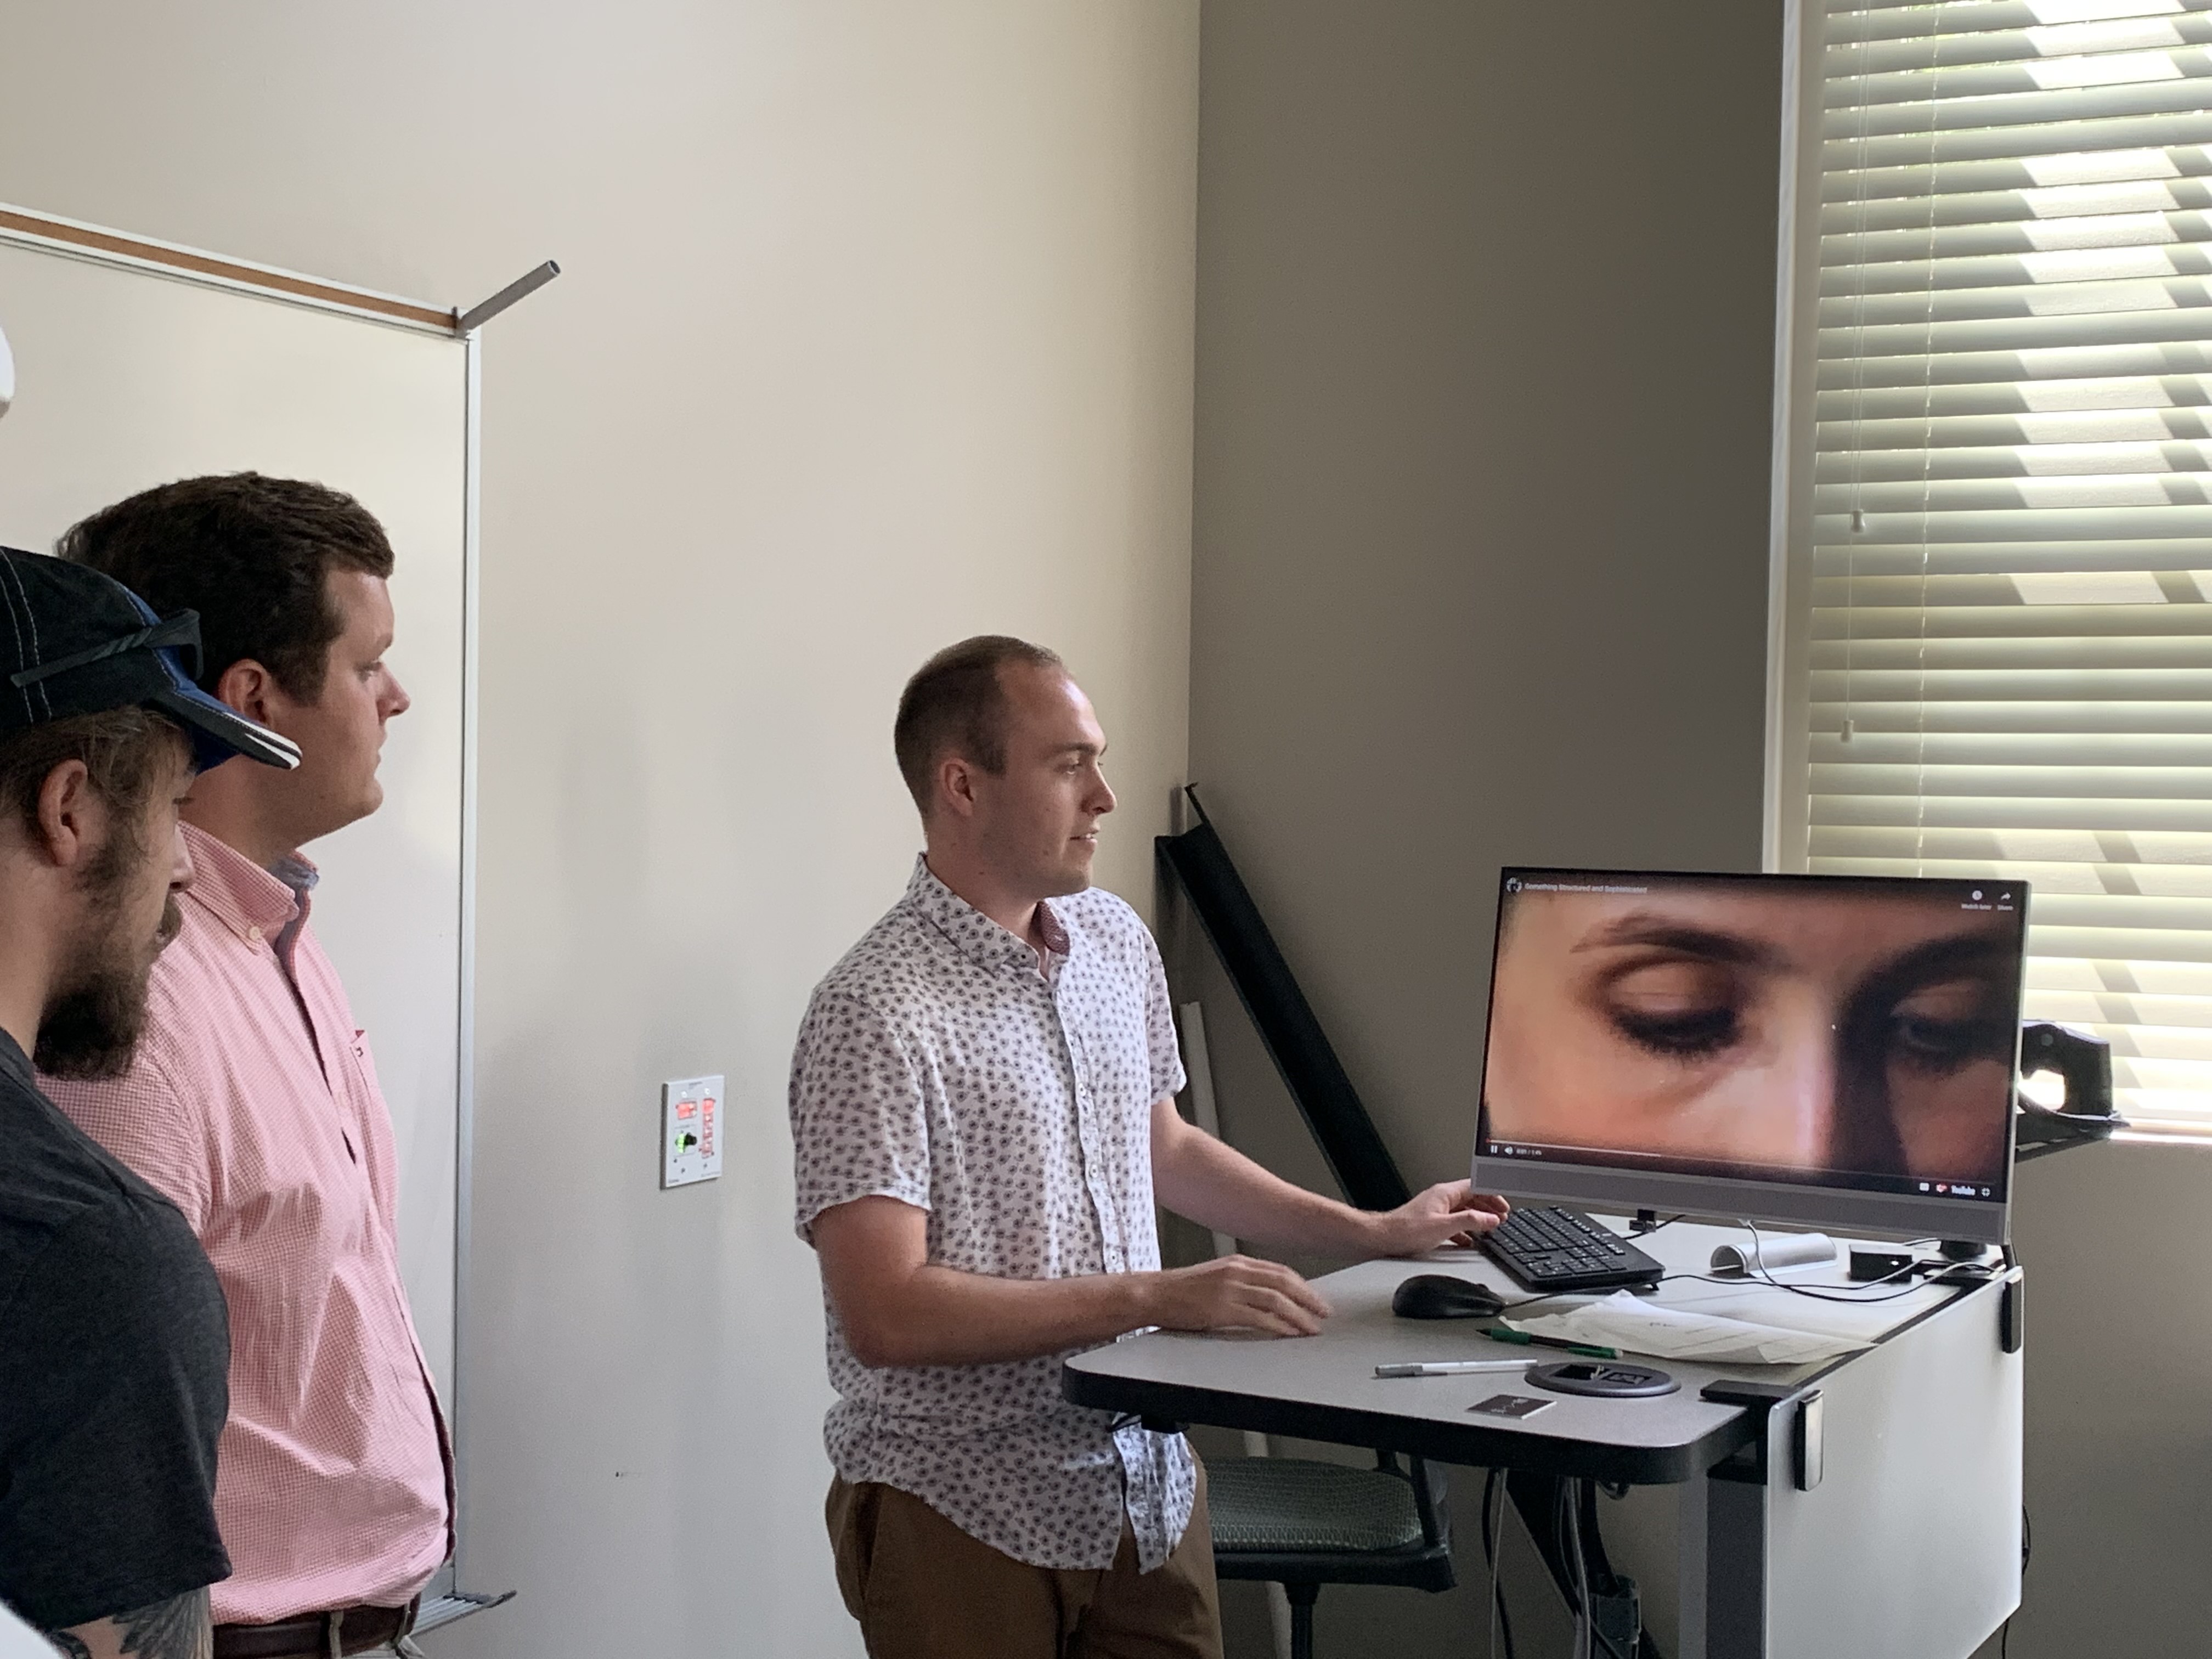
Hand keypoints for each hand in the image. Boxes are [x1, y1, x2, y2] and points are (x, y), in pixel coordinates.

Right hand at [1145, 1255, 1332, 1337]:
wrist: (1154, 1294)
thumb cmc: (1181, 1290)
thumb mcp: (1216, 1276)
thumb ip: (1241, 1281)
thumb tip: (1268, 1296)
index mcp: (1237, 1263)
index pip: (1280, 1271)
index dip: (1303, 1286)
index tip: (1316, 1299)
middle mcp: (1237, 1271)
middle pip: (1284, 1282)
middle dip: (1309, 1299)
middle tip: (1324, 1313)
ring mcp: (1230, 1289)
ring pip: (1277, 1300)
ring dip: (1299, 1315)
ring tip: (1311, 1328)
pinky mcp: (1223, 1309)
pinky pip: (1260, 1318)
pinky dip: (1279, 1326)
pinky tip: (1289, 1333)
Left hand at [1369, 1181, 1510, 1256]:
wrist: (1384, 1237)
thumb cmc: (1407, 1230)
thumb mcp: (1444, 1226)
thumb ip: (1469, 1221)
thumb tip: (1491, 1218)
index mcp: (1445, 1193)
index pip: (1476, 1187)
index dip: (1493, 1195)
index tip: (1504, 1206)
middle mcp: (1441, 1198)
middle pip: (1472, 1197)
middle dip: (1489, 1207)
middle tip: (1501, 1218)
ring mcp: (1436, 1209)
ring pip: (1464, 1210)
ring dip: (1478, 1218)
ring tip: (1491, 1227)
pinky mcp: (1431, 1221)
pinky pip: (1454, 1222)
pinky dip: (1465, 1230)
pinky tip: (1470, 1240)